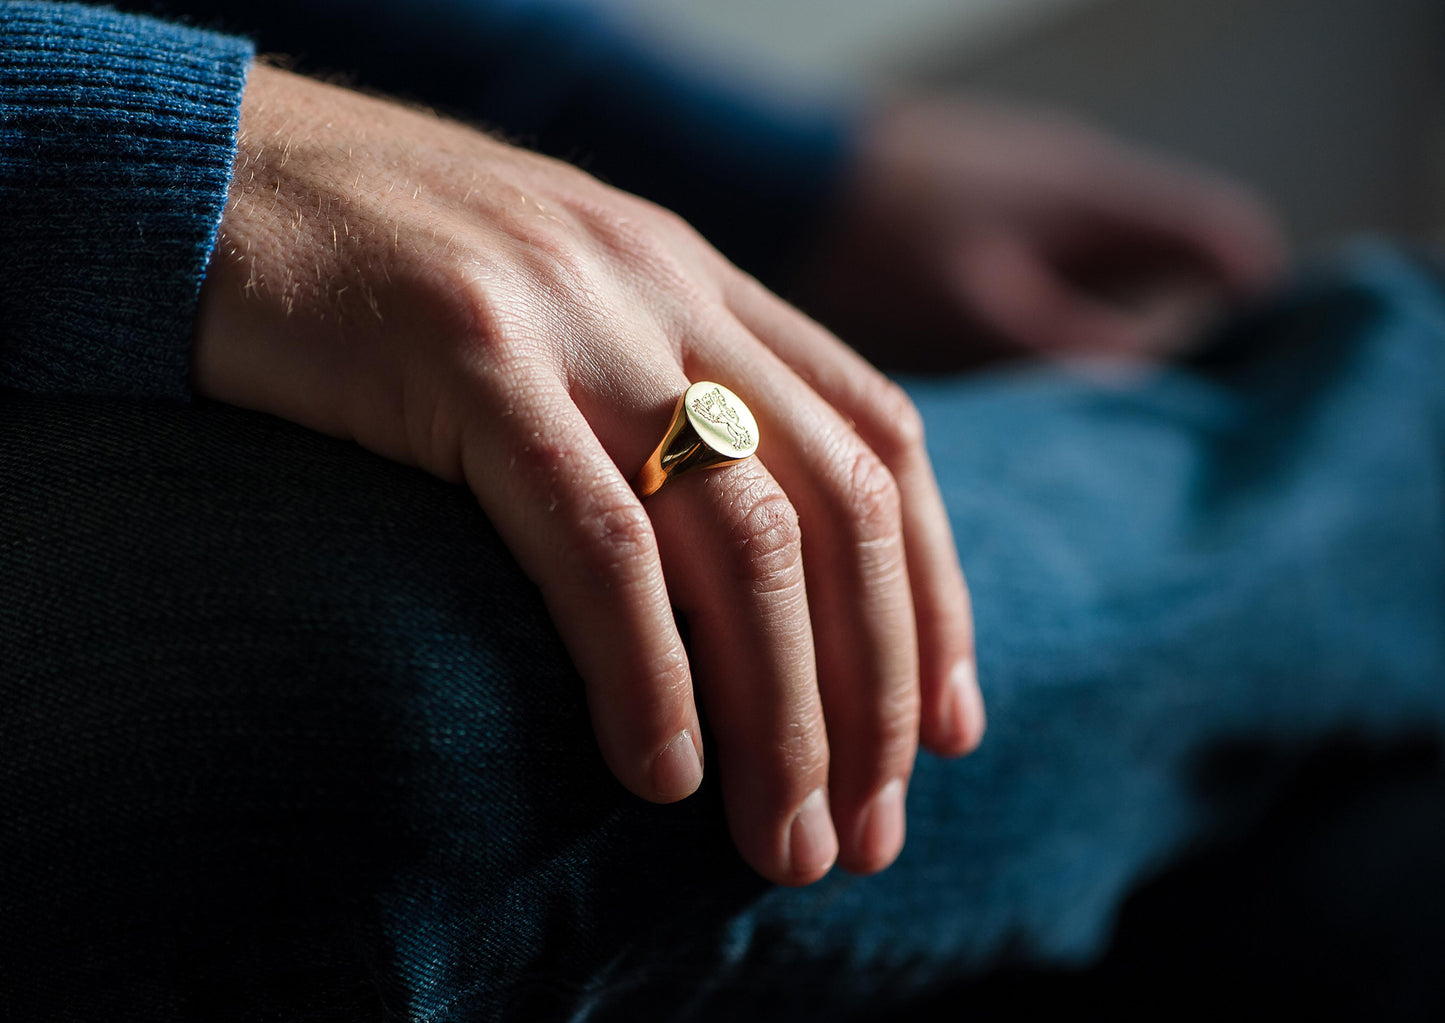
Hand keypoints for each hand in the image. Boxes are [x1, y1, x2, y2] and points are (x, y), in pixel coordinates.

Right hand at [193, 64, 982, 885]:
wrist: (212, 168)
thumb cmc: (376, 263)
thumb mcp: (558, 304)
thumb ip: (654, 392)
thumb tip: (728, 563)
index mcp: (700, 280)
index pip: (879, 443)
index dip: (934, 595)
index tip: (946, 728)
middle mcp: (665, 289)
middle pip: (839, 512)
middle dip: (877, 690)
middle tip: (867, 831)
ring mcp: (573, 317)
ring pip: (743, 541)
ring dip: (786, 713)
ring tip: (785, 841)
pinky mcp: (464, 355)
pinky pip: (594, 539)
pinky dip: (645, 670)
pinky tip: (659, 774)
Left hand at [795, 97, 1288, 369]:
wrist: (783, 180)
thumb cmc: (881, 244)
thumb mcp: (989, 315)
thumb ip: (1081, 348)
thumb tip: (1156, 391)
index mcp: (1102, 200)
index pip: (1228, 239)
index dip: (1257, 308)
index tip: (1245, 387)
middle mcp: (1082, 185)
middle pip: (1180, 256)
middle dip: (1187, 330)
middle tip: (1170, 417)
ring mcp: (1034, 194)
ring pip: (1117, 266)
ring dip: (1123, 325)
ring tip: (1100, 411)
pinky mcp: (988, 213)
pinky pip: (1060, 265)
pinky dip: (1067, 314)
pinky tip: (1036, 373)